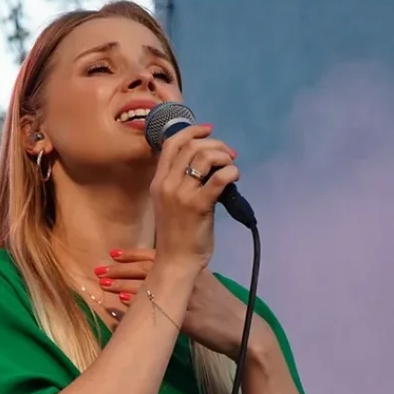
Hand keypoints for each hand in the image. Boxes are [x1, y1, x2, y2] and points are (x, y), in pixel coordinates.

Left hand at [96, 248, 271, 358]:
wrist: (245, 331)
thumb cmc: (223, 311)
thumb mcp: (206, 287)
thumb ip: (186, 279)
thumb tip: (162, 277)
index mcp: (192, 269)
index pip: (158, 255)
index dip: (133, 254)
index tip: (113, 253)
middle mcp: (187, 279)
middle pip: (148, 269)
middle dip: (121, 269)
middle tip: (99, 270)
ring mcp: (186, 299)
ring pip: (149, 288)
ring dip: (123, 285)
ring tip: (103, 286)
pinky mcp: (187, 320)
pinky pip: (157, 310)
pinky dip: (138, 307)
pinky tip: (120, 305)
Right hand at [149, 124, 239, 270]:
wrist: (176, 262)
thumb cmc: (176, 235)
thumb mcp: (168, 203)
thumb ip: (179, 183)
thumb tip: (205, 163)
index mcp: (158, 182)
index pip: (170, 144)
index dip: (191, 131)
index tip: (209, 130)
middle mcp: (167, 184)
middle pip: (191, 146)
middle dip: (215, 145)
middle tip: (229, 155)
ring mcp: (181, 194)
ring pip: (205, 157)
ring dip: (224, 157)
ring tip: (231, 167)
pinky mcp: (199, 206)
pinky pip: (219, 178)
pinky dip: (231, 172)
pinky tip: (235, 178)